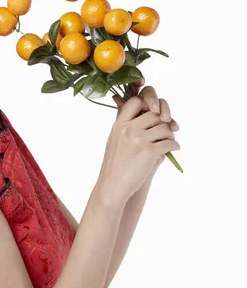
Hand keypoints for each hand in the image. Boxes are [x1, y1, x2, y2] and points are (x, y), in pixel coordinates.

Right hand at [97, 80, 180, 203]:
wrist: (113, 186)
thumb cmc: (114, 165)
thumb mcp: (114, 140)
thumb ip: (126, 126)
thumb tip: (145, 113)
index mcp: (118, 125)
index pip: (135, 101)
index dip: (147, 103)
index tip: (154, 112)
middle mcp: (128, 129)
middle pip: (154, 114)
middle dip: (164, 120)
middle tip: (169, 127)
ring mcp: (138, 140)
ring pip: (164, 127)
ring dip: (171, 133)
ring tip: (171, 140)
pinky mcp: (149, 152)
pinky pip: (169, 142)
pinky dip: (174, 145)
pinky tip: (174, 148)